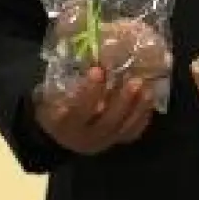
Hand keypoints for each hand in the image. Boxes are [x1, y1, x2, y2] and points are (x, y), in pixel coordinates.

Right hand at [34, 68, 154, 155]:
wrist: (58, 136)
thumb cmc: (53, 107)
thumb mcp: (50, 96)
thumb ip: (66, 83)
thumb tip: (90, 56)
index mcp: (65, 125)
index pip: (79, 111)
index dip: (90, 92)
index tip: (97, 70)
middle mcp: (84, 138)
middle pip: (107, 123)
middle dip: (123, 101)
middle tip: (135, 81)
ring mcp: (101, 143)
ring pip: (122, 130)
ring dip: (138, 109)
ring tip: (147, 88)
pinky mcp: (113, 142)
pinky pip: (131, 134)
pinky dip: (142, 118)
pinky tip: (148, 100)